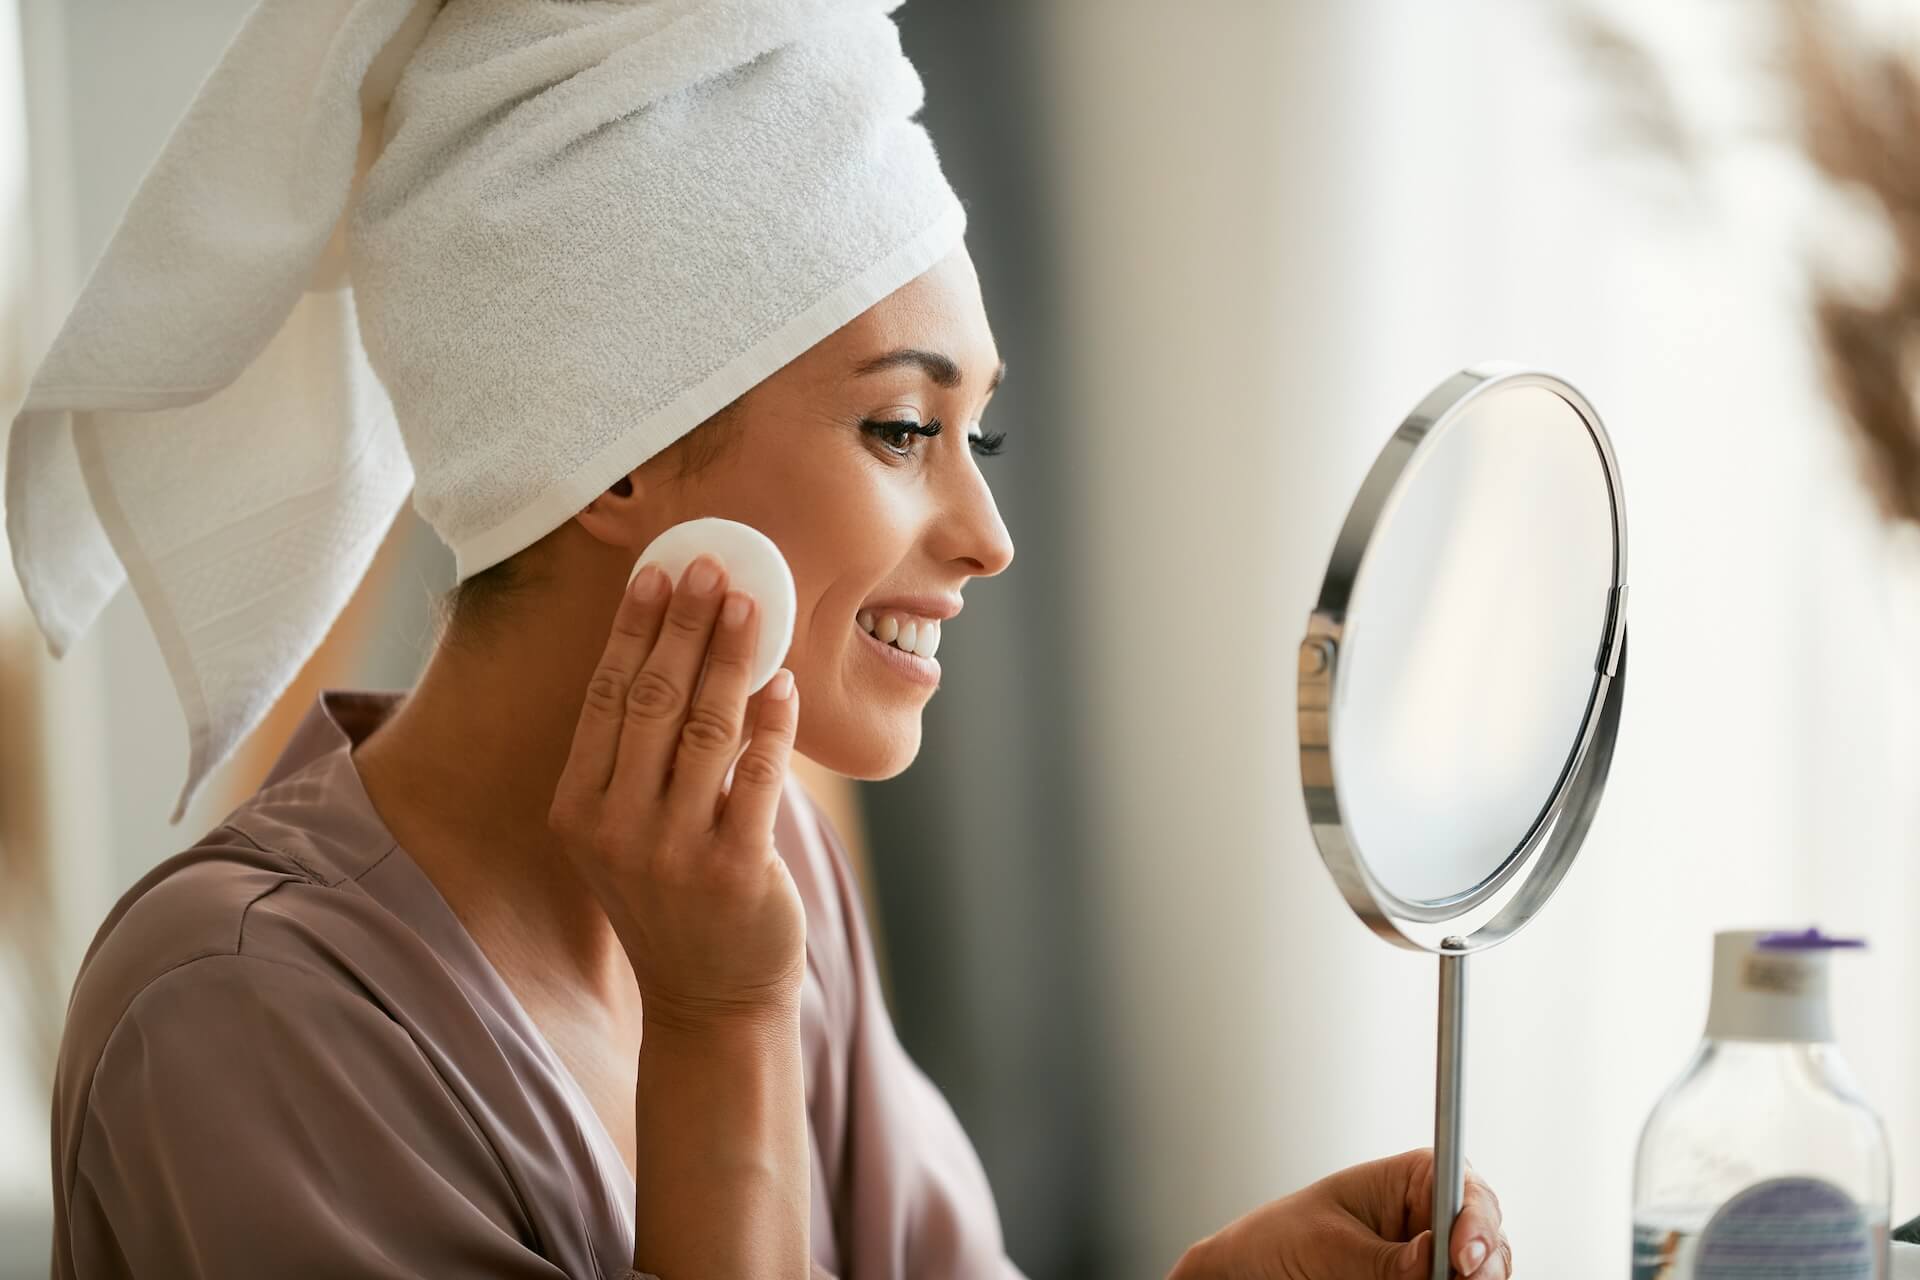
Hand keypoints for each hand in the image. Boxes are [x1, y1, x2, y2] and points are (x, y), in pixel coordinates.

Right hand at [549, 555, 805, 1033]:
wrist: (710, 997)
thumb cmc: (673, 898)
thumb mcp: (627, 831)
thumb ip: (638, 758)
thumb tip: (682, 648)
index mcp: (577, 808)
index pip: (605, 697)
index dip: (633, 629)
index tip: (658, 573)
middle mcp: (614, 827)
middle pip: (652, 698)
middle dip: (684, 623)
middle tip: (710, 566)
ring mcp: (673, 850)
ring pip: (705, 726)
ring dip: (731, 655)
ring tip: (751, 604)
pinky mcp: (735, 868)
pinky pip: (758, 774)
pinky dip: (773, 722)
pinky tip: (784, 681)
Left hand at [1168, 1149, 1510, 1279]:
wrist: (1254, 1270)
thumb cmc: (1281, 1238)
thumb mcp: (1326, 1245)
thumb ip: (1381, 1257)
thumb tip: (1432, 1257)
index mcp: (1413, 1179)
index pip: (1463, 1188)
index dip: (1475, 1220)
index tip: (1463, 1255)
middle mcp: (1432, 1216)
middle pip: (1488, 1238)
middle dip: (1484, 1263)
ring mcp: (1435, 1256)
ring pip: (1483, 1273)